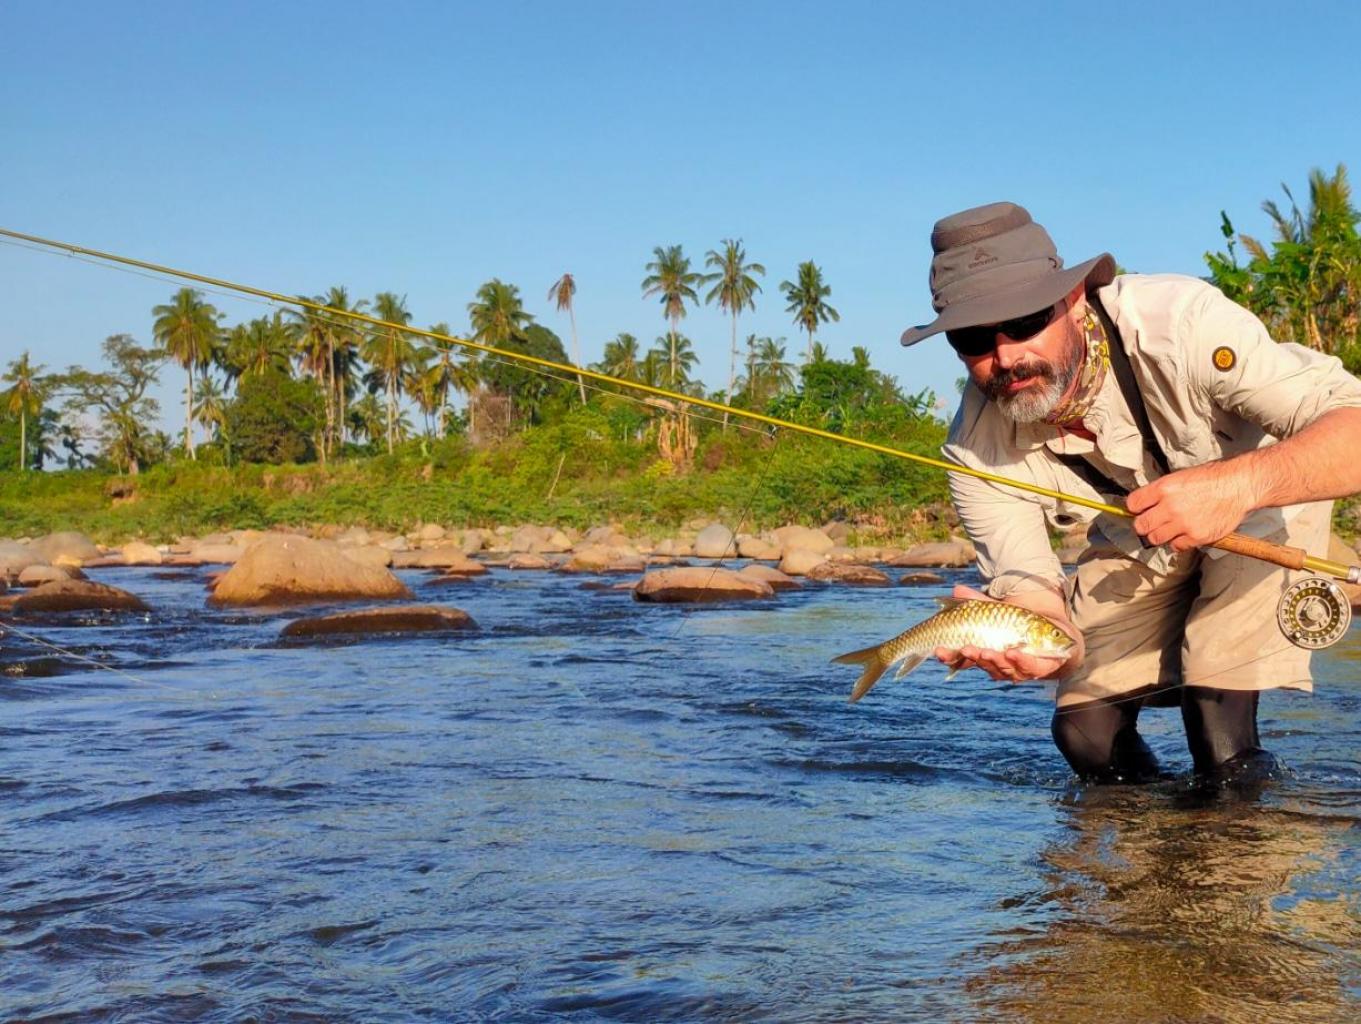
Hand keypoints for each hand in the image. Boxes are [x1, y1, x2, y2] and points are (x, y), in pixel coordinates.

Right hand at [932, 584, 1077, 682]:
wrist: (1052, 634)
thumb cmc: (1019, 623)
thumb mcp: (997, 610)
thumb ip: (978, 601)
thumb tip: (956, 588)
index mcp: (981, 652)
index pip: (959, 657)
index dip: (947, 656)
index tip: (937, 649)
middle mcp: (994, 663)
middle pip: (979, 664)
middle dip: (971, 658)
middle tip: (964, 649)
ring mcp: (1014, 669)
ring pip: (1000, 669)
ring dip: (992, 661)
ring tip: (985, 651)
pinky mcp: (1036, 669)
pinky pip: (1027, 668)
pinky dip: (1020, 661)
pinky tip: (1013, 652)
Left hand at [1126, 462, 1254, 551]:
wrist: (1239, 486)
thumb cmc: (1212, 479)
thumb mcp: (1180, 477)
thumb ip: (1161, 492)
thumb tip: (1144, 504)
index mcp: (1163, 488)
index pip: (1132, 504)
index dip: (1134, 508)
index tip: (1139, 510)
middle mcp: (1170, 506)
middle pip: (1140, 526)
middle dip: (1144, 525)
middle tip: (1152, 522)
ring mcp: (1183, 523)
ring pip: (1155, 539)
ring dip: (1160, 535)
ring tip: (1170, 528)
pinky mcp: (1196, 536)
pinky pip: (1176, 546)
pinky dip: (1178, 542)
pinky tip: (1186, 533)